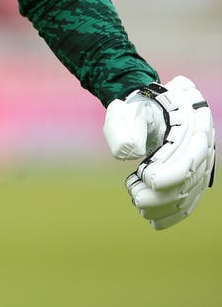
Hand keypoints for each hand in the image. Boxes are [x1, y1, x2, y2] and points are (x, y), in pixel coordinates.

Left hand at [103, 75, 215, 228]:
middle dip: (158, 198)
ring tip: (136, 198)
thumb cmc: (146, 108)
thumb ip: (127, 125)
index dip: (166, 176)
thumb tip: (131, 152)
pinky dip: (170, 216)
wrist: (162, 108)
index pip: (186, 163)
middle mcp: (201, 153)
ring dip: (160, 208)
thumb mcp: (134, 108)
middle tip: (133, 193)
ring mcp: (199, 170)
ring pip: (185, 199)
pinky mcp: (193, 182)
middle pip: (185, 187)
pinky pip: (187, 205)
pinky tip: (152, 220)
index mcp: (191, 131)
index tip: (144, 175)